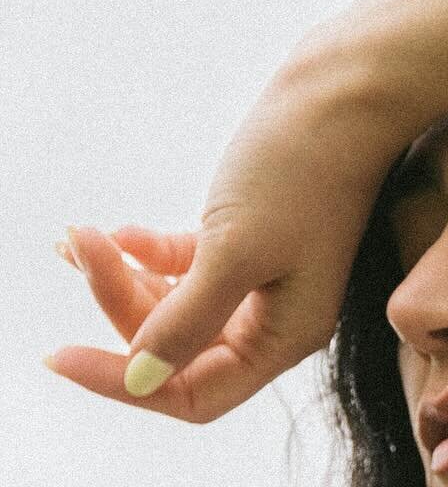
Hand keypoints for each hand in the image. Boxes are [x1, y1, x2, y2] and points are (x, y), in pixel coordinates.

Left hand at [45, 66, 404, 421]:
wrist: (345, 92)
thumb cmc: (302, 169)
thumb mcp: (236, 250)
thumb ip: (185, 322)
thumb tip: (141, 380)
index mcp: (286, 337)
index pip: (195, 394)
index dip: (127, 384)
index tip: (61, 354)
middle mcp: (276, 320)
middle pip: (177, 349)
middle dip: (119, 306)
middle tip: (80, 249)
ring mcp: (264, 281)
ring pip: (174, 307)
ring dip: (123, 277)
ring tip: (82, 235)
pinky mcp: (251, 241)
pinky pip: (185, 269)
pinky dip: (147, 254)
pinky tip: (118, 233)